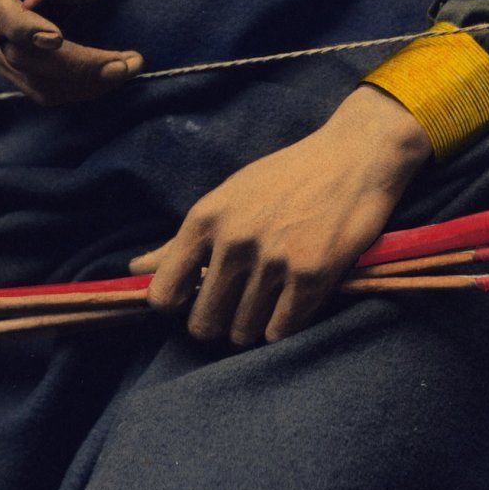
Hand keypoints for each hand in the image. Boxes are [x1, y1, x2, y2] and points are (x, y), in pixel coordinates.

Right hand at [0, 0, 140, 105]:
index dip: (20, 27)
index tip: (57, 39)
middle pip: (17, 54)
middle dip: (73, 64)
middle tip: (124, 64)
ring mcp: (4, 48)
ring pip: (34, 79)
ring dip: (84, 82)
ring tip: (128, 66)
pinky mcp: (21, 69)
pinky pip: (45, 89)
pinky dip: (81, 88)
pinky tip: (111, 74)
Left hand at [131, 87, 432, 346]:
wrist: (354, 157)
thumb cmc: (286, 177)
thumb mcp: (227, 197)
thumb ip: (180, 241)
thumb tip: (134, 272)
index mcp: (205, 218)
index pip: (163, 295)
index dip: (177, 306)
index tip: (196, 298)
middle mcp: (234, 240)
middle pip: (203, 324)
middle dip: (218, 323)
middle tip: (238, 306)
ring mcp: (273, 260)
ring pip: (242, 332)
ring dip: (253, 326)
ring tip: (268, 300)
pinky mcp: (311, 276)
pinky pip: (280, 331)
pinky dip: (283, 326)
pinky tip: (292, 303)